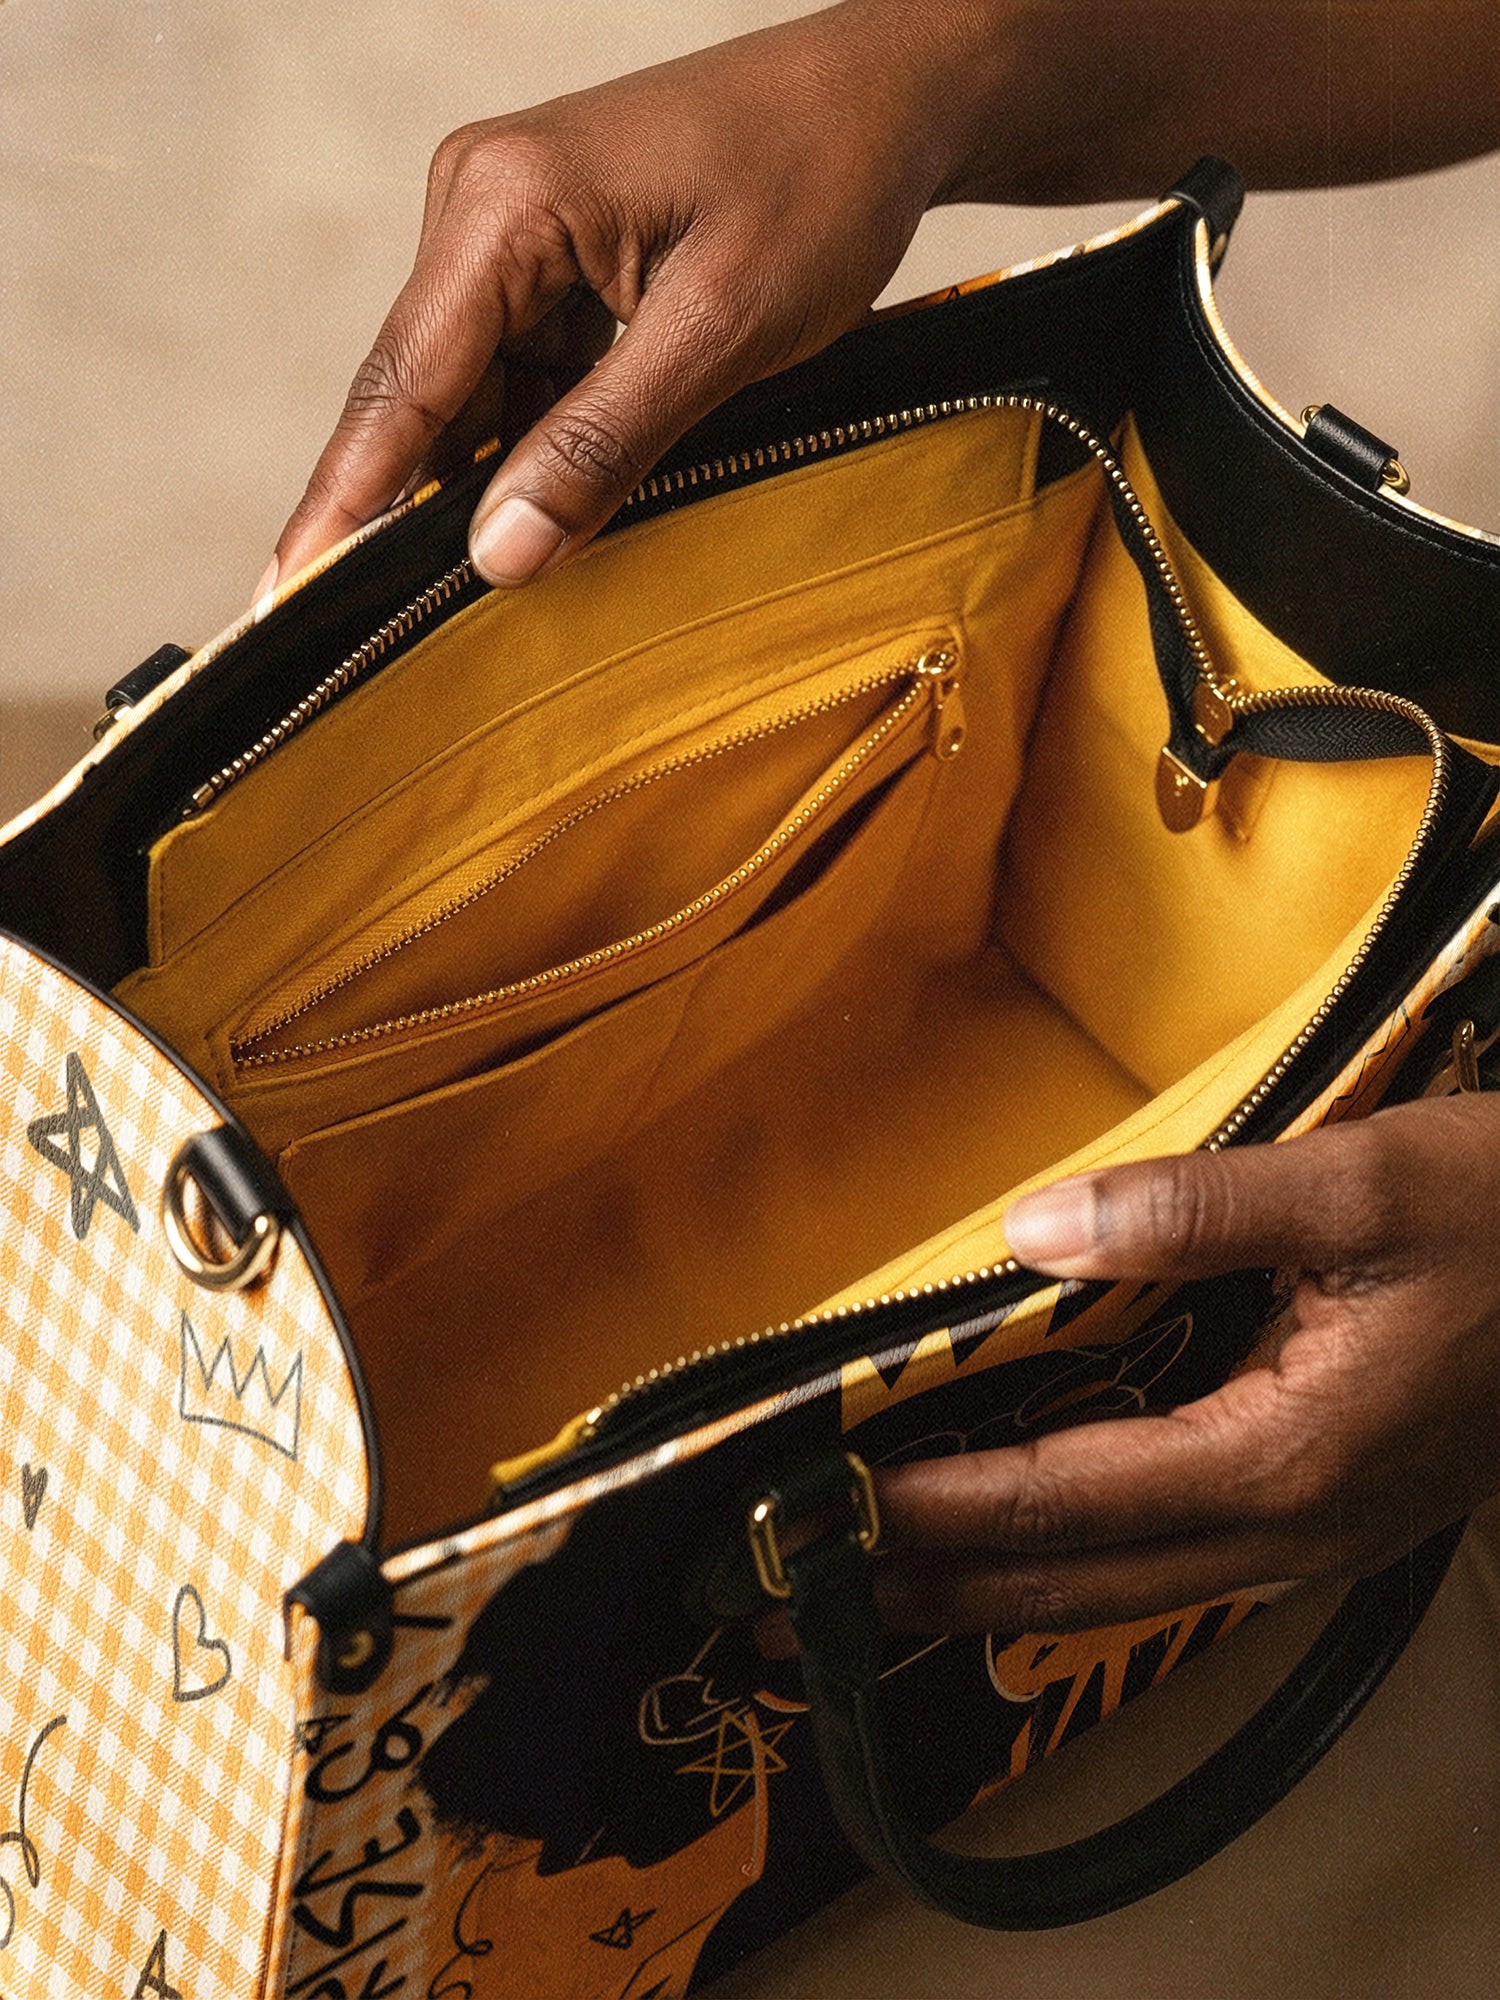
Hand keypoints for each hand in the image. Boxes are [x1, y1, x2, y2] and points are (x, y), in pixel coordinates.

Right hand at [268, 2, 989, 592]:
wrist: (886, 99)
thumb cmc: (818, 185)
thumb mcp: (718, 331)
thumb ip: (603, 442)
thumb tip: (498, 554)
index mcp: (501, 204)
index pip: (403, 384)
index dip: (347, 501)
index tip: (286, 597)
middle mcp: (480, 208)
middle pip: (422, 395)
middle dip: (403, 510)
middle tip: (367, 635)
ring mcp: (512, 234)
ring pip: (474, 397)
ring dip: (484, 485)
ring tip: (471, 595)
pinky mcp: (555, 260)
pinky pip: (521, 377)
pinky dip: (535, 447)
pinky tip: (544, 517)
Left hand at [875, 1095, 1499, 1633]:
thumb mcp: (1361, 1184)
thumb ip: (1188, 1211)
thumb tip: (1029, 1233)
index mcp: (1288, 1457)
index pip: (1061, 1499)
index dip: (929, 1510)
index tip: (818, 1516)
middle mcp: (1293, 1526)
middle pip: (1071, 1580)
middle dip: (928, 1585)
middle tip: (800, 1590)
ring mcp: (1315, 1533)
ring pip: (1117, 1587)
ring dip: (990, 1584)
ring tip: (875, 1575)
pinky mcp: (1327, 1508)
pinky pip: (1168, 1559)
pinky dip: (1070, 1557)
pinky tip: (1019, 1535)